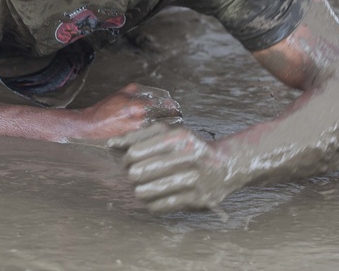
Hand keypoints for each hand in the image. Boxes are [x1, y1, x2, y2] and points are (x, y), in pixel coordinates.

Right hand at [78, 84, 181, 139]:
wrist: (92, 125)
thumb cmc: (106, 108)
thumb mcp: (122, 93)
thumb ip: (140, 91)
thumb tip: (157, 94)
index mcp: (139, 105)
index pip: (166, 106)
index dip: (173, 107)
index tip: (176, 108)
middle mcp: (141, 120)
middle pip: (168, 120)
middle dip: (174, 118)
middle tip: (177, 118)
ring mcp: (139, 132)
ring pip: (163, 130)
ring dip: (168, 128)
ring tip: (170, 127)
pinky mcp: (136, 141)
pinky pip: (153, 137)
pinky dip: (158, 135)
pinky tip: (158, 134)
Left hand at [108, 123, 236, 212]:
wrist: (227, 164)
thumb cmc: (190, 147)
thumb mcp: (169, 133)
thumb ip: (139, 136)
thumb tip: (111, 145)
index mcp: (178, 137)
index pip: (134, 153)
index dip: (126, 159)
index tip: (129, 162)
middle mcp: (188, 156)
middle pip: (137, 173)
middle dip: (132, 176)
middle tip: (137, 175)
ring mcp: (194, 180)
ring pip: (146, 192)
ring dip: (140, 191)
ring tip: (145, 187)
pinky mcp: (198, 200)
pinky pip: (160, 207)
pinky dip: (152, 204)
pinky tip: (156, 198)